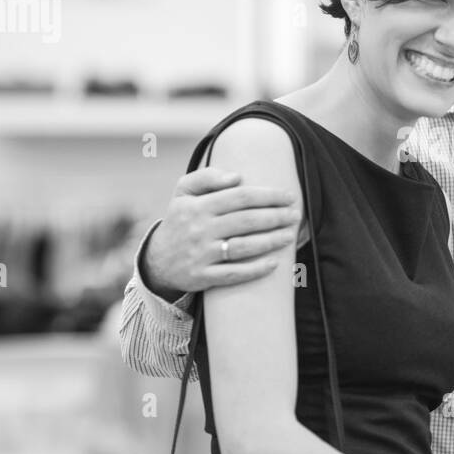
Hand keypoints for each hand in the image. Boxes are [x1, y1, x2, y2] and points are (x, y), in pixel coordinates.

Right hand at [142, 167, 299, 298]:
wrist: (157, 260)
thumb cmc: (180, 220)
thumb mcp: (183, 192)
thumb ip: (207, 177)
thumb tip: (237, 177)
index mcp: (198, 206)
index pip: (240, 197)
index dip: (268, 196)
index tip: (289, 196)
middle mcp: (200, 230)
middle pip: (246, 221)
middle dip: (276, 217)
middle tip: (296, 215)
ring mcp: (201, 255)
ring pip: (243, 247)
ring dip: (272, 241)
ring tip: (290, 235)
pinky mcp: (202, 277)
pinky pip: (234, 274)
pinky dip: (256, 269)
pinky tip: (275, 263)